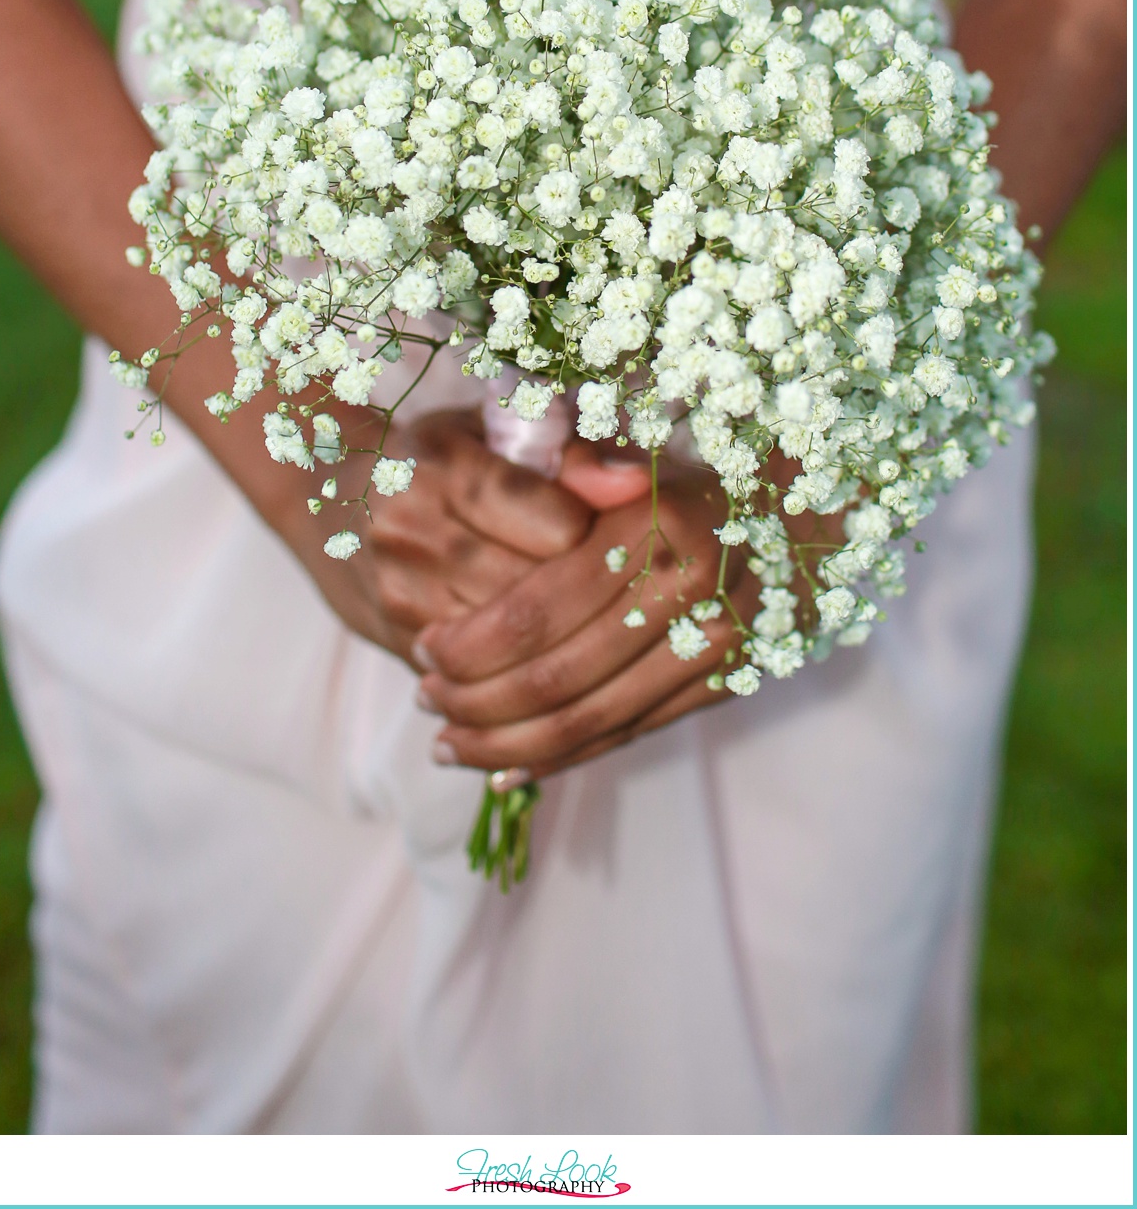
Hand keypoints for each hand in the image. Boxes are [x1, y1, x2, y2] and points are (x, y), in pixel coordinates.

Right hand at [282, 407, 592, 666]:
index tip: (617, 527)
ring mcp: (401, 595)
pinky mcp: (402, 644)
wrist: (326, 499)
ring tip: (589, 608)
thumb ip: (571, 453)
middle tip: (619, 579)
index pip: (558, 523)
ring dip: (565, 633)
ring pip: (518, 643)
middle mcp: (411, 532)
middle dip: (593, 593)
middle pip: (541, 591)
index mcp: (443, 466)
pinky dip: (528, 663)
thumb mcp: (496, 430)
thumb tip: (636, 484)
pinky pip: (489, 674)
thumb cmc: (435, 455)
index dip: (604, 534)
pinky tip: (548, 643)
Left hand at [414, 461, 761, 778]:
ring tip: (448, 743)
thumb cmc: (687, 476)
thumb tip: (563, 472)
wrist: (794, 515)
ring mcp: (712, 650)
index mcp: (659, 526)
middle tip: (426, 697)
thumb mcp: (632, 449)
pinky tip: (504, 769)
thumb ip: (582, 461)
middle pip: (557, 679)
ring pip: (588, 722)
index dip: (470, 642)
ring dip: (505, 743)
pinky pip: (626, 735)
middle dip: (476, 699)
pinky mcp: (721, 687)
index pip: (536, 612)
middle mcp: (692, 594)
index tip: (424, 646)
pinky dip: (559, 759)